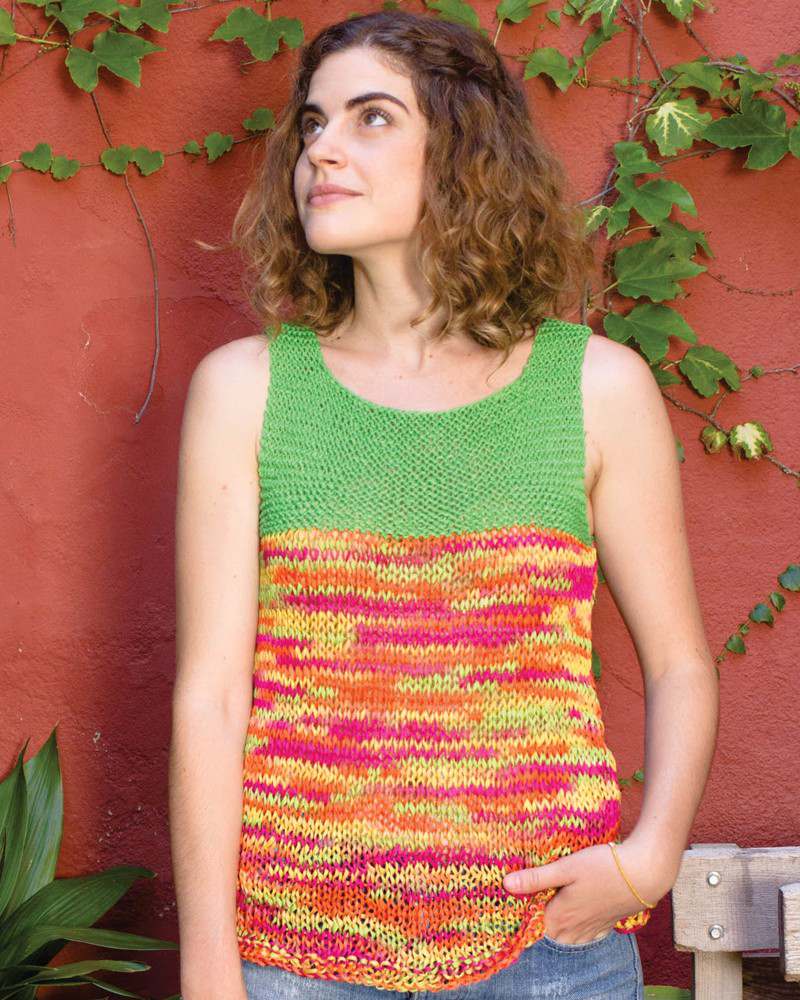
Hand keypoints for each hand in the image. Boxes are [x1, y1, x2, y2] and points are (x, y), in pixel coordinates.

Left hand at [501, 838, 668, 945]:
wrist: (643, 874)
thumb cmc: (603, 867)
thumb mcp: (566, 868)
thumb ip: (537, 878)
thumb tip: (506, 885)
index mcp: (561, 915)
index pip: (535, 924)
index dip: (526, 911)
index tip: (521, 895)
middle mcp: (576, 928)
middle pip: (551, 932)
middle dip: (542, 919)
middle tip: (537, 896)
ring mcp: (594, 928)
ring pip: (569, 936)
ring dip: (561, 924)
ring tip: (557, 904)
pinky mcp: (608, 924)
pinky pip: (588, 934)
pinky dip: (580, 929)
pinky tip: (581, 913)